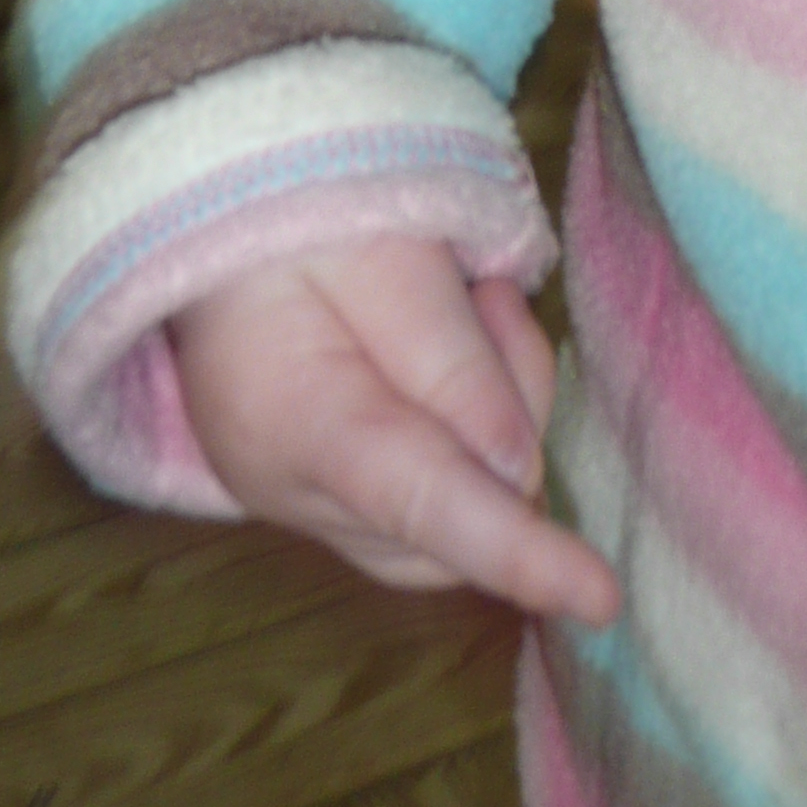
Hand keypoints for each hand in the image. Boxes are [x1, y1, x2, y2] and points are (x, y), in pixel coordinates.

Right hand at [170, 233, 619, 622]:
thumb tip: (518, 472)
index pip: (422, 504)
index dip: (517, 552)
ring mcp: (299, 501)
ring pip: (452, 511)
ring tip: (470, 298)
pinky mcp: (322, 490)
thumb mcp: (380, 248)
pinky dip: (469, 423)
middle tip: (489, 299)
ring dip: (497, 411)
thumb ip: (449, 357)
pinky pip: (429, 493)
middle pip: (452, 516)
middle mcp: (289, 492)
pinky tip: (453, 334)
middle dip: (511, 421)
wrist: (205, 217)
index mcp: (293, 421)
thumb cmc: (293, 209)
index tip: (601, 597)